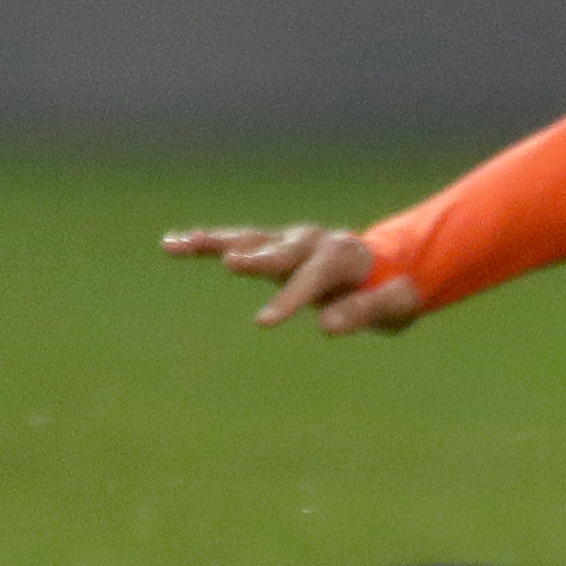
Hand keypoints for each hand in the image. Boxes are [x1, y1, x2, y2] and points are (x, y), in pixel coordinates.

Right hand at [163, 223, 422, 334]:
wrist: (388, 264)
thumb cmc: (391, 290)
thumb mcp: (393, 307)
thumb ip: (365, 312)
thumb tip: (325, 325)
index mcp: (346, 257)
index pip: (316, 277)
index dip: (291, 298)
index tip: (263, 323)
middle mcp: (315, 242)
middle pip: (283, 251)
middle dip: (259, 259)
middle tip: (232, 264)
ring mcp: (290, 240)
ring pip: (252, 239)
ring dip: (219, 241)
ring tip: (183, 243)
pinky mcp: (271, 246)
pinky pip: (237, 242)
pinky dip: (208, 242)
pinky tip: (173, 243)